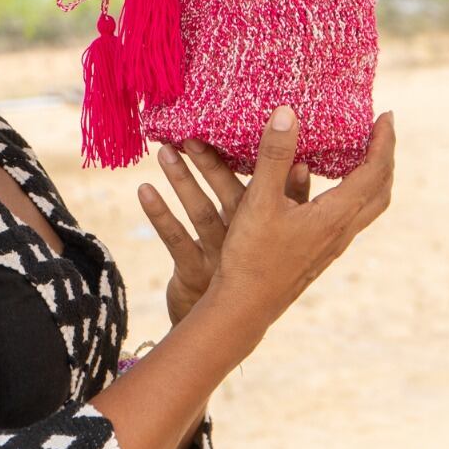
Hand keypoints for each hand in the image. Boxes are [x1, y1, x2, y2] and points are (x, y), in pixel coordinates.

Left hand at [139, 140, 310, 325]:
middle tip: (192, 133)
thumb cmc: (253, 259)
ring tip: (164, 151)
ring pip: (202, 214)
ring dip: (183, 181)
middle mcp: (247, 241)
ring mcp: (221, 257)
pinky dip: (160, 215)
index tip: (260, 129)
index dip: (270, 162)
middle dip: (213, 164)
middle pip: (232, 197)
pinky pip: (176, 240)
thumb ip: (290, 193)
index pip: (274, 190)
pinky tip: (144, 190)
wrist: (227, 320)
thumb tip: (304, 160)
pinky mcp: (194, 272)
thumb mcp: (273, 225)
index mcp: (271, 225)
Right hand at [212, 106, 394, 336]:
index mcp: (336, 216)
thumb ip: (274, 156)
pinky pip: (347, 216)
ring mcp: (332, 245)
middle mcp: (342, 231)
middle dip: (385, 158)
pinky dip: (349, 193)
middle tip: (380, 132)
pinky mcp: (318, 252)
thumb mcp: (259, 200)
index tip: (386, 115)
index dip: (385, 141)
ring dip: (370, 177)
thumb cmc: (251, 255)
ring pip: (367, 206)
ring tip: (359, 153)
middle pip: (381, 191)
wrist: (245, 307)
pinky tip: (320, 186)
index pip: (375, 172)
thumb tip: (288, 112)